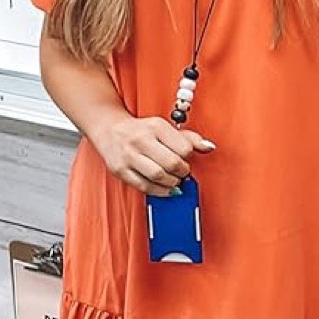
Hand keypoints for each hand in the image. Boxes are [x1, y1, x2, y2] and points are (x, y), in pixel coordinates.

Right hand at [93, 113, 213, 194]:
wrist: (109, 129)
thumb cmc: (141, 131)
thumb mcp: (165, 128)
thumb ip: (189, 138)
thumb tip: (209, 147)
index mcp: (156, 127)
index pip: (183, 148)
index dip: (189, 158)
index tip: (186, 159)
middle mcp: (141, 140)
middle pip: (172, 163)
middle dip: (182, 172)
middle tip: (182, 173)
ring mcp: (129, 156)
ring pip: (158, 176)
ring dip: (172, 183)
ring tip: (173, 180)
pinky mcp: (120, 170)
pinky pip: (144, 186)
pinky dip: (159, 191)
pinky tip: (164, 189)